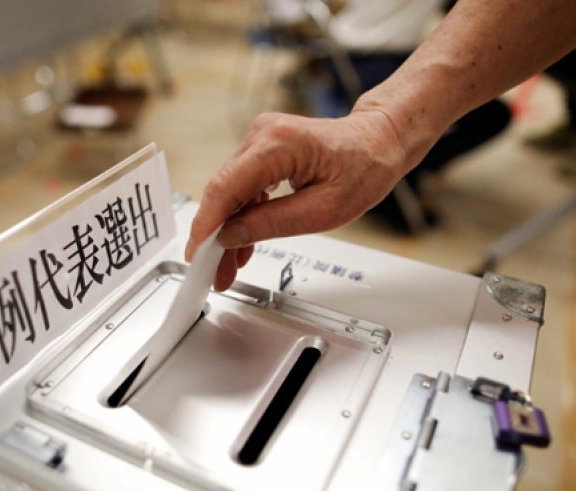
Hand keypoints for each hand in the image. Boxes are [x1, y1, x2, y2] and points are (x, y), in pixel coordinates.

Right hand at [186, 110, 411, 290]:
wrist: (378, 142)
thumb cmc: (364, 167)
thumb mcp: (323, 211)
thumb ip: (272, 224)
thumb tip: (230, 236)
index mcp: (278, 144)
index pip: (225, 188)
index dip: (206, 226)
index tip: (197, 255)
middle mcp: (262, 134)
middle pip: (222, 191)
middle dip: (214, 235)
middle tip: (214, 271)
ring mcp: (260, 138)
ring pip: (229, 191)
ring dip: (227, 228)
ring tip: (229, 264)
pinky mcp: (262, 148)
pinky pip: (241, 185)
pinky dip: (240, 213)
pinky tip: (241, 240)